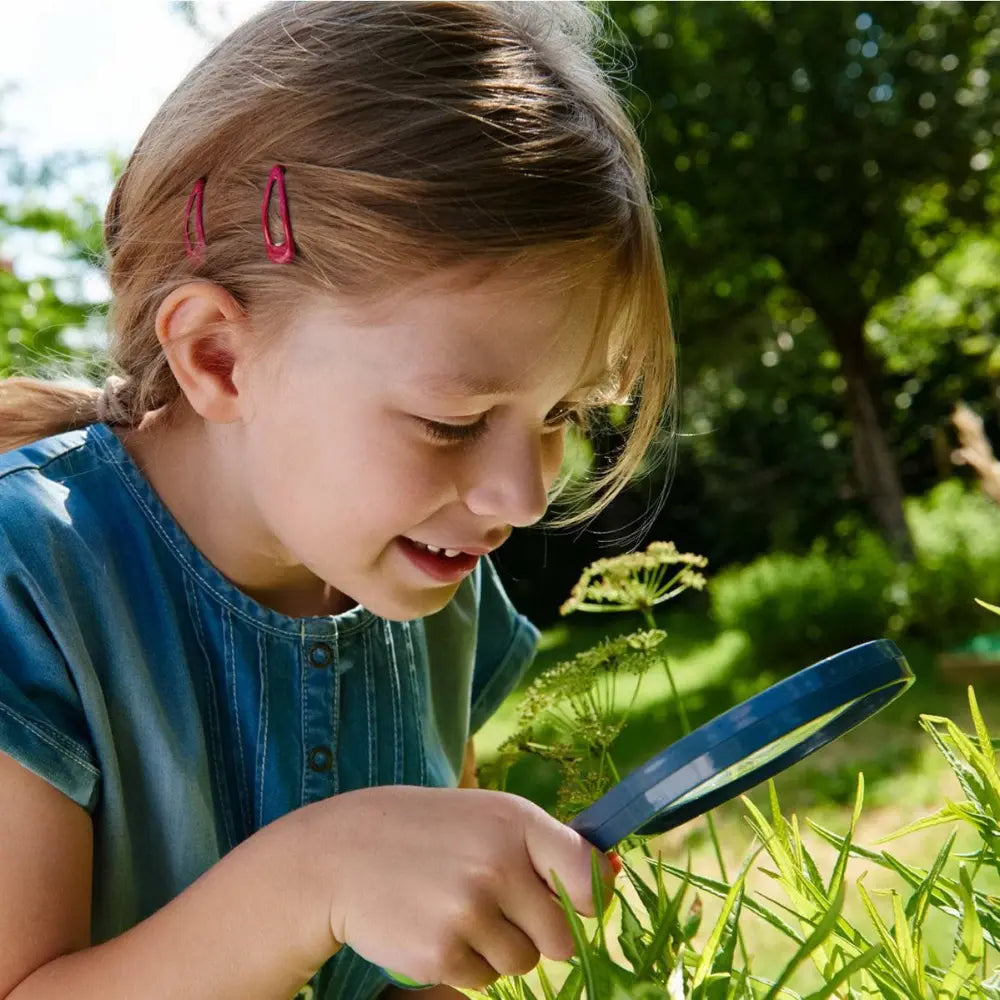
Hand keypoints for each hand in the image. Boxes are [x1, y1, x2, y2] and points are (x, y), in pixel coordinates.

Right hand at [302, 785, 615, 991]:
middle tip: (497, 906)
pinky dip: (466, 963)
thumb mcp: (486, 816)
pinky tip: (434, 927)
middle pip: (561, 938)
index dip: (586, 898)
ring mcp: (469, 912)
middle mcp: (498, 865)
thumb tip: (611, 879)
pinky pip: (484, 981)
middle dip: (538, 932)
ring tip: (457, 909)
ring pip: (523, 963)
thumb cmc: (428, 832)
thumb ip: (544, 847)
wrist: (342, 853)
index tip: (571, 900)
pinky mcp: (441, 954)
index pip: (588, 876)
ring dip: (498, 948)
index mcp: (516, 823)